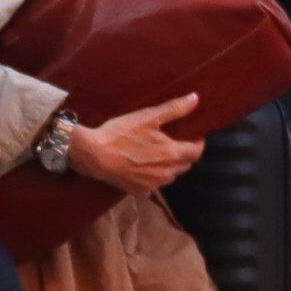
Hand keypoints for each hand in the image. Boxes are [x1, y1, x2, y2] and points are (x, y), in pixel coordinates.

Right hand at [65, 93, 202, 192]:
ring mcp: (152, 185)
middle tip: (172, 141)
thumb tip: (195, 99)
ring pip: (169, 176)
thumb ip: (174, 109)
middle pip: (184, 165)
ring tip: (156, 154)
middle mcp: (166, 173)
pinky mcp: (138, 191)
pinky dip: (152, 178)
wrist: (93, 154)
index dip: (197, 143)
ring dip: (168, 167)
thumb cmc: (121, 134)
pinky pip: (153, 187)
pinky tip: (142, 169)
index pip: (197, 152)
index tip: (191, 135)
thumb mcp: (148, 117)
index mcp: (172, 154)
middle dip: (183, 154)